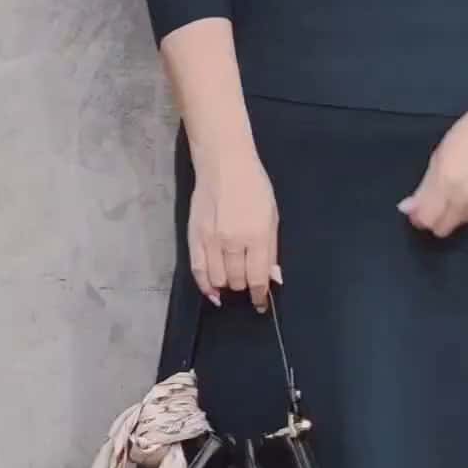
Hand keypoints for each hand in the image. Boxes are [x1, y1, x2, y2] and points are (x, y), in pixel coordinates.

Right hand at [187, 142, 282, 309]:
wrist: (223, 163)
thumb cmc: (254, 187)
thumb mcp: (272, 216)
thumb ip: (271, 250)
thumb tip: (273, 278)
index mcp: (257, 236)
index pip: (257, 278)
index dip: (260, 296)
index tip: (261, 303)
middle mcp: (233, 241)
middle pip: (237, 281)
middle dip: (245, 286)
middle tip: (248, 282)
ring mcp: (211, 240)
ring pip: (218, 280)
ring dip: (227, 285)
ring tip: (232, 280)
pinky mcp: (194, 236)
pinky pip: (197, 270)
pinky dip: (205, 285)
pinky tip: (213, 292)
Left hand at [397, 98, 467, 238]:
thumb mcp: (438, 157)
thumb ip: (424, 188)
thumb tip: (407, 209)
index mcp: (446, 182)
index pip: (427, 219)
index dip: (419, 216)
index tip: (417, 208)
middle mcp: (465, 198)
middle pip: (442, 228)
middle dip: (434, 219)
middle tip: (435, 201)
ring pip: (459, 224)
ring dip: (453, 213)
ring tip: (459, 188)